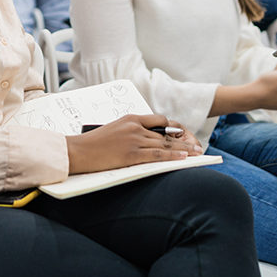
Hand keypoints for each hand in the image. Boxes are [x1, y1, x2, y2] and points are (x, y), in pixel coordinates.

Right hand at [65, 114, 202, 174]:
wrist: (78, 151)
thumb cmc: (93, 143)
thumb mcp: (114, 130)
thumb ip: (130, 131)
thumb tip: (145, 139)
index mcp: (130, 118)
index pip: (159, 120)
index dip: (173, 128)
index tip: (182, 135)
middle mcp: (135, 127)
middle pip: (166, 133)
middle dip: (184, 139)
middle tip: (197, 145)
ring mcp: (134, 140)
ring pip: (165, 144)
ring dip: (184, 149)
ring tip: (197, 152)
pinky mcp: (132, 154)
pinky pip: (158, 154)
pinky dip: (173, 156)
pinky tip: (184, 158)